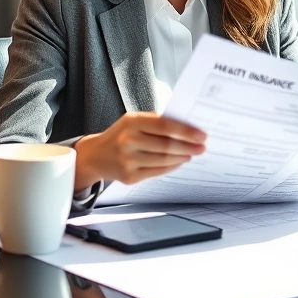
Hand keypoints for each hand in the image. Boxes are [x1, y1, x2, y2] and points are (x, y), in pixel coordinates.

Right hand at [73, 112, 205, 189]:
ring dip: (182, 157)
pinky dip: (172, 167)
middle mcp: (128, 140)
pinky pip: (157, 172)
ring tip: (192, 153)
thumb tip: (187, 127)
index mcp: (131, 121)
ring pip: (164, 160)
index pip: (164, 125)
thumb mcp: (133, 121)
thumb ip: (156, 122)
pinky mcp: (129, 177)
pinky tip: (179, 161)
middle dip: (188, 146)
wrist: (95, 155)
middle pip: (166, 145)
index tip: (202, 135)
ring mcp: (128, 160)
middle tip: (202, 146)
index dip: (186, 131)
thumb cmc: (121, 134)